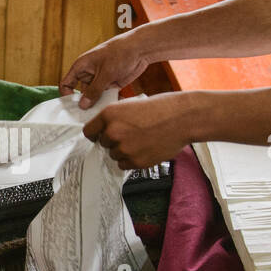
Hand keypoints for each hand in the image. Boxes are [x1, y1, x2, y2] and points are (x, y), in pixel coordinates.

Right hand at [59, 34, 148, 108]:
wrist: (141, 48)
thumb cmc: (120, 53)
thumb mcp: (106, 73)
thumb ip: (94, 90)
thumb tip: (82, 105)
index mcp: (82, 66)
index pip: (67, 83)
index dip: (67, 95)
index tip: (74, 106)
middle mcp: (89, 74)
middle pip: (81, 93)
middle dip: (85, 104)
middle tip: (89, 115)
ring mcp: (100, 79)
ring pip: (95, 97)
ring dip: (98, 105)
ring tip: (102, 113)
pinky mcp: (112, 84)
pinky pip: (106, 97)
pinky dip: (109, 102)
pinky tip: (114, 106)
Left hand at [82, 93, 197, 169]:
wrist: (182, 118)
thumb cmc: (161, 108)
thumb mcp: (131, 105)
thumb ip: (115, 118)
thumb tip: (104, 130)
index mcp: (109, 114)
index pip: (89, 131)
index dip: (96, 134)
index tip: (101, 136)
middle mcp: (113, 132)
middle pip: (103, 144)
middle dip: (114, 141)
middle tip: (132, 135)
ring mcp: (124, 148)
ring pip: (115, 155)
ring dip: (124, 151)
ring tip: (142, 140)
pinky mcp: (135, 161)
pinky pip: (125, 165)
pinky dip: (133, 160)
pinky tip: (145, 149)